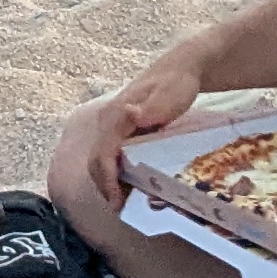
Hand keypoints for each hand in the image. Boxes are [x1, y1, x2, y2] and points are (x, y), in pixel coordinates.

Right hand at [75, 50, 204, 203]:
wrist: (181, 68)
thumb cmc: (177, 83)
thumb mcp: (168, 95)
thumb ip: (150, 107)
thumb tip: (129, 112)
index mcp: (116, 115)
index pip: (102, 153)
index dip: (107, 180)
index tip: (117, 201)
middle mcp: (108, 120)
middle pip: (95, 160)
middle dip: (104, 186)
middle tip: (121, 209)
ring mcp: (111, 125)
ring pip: (99, 159)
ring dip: (107, 182)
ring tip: (123, 202)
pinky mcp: (118, 130)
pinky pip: (108, 155)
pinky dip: (113, 173)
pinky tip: (127, 185)